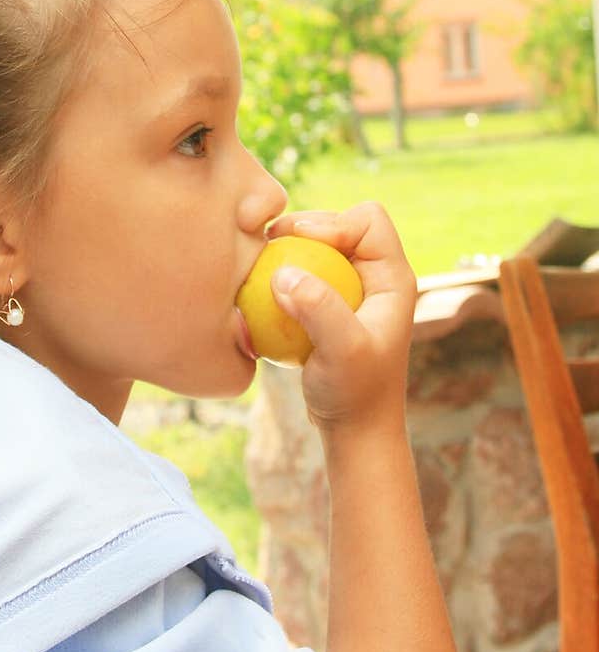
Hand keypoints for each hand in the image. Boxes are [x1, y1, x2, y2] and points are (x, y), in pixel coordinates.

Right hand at [265, 202, 416, 436]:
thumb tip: (283, 272)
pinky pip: (304, 277)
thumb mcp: (341, 351)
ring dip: (289, 252)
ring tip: (260, 264)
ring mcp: (352, 294)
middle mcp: (376, 279)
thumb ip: (318, 308)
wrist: (355, 432)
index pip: (368, 219)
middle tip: (268, 244)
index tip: (296, 244)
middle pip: (341, 225)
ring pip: (319, 250)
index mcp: (393, 279)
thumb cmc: (355, 395)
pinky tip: (259, 292)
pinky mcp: (330, 309)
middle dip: (304, 228)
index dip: (333, 222)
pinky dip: (282, 278)